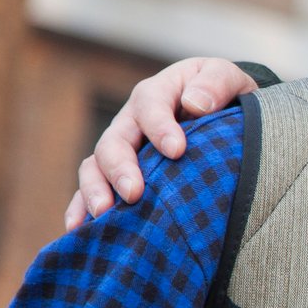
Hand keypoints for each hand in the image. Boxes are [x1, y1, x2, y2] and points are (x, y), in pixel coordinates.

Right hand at [63, 57, 258, 228]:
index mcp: (156, 94)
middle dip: (120, 168)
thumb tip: (194, 103)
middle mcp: (131, 122)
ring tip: (103, 214)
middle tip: (134, 193)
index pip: (150, 106)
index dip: (160, 127)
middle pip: (115, 142)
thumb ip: (217, 82)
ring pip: (95, 166)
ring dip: (95, 189)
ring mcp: (121, 149)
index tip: (177, 151)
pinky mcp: (117, 175)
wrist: (220, 113)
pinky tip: (79, 230)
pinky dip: (81, 208)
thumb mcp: (228, 78)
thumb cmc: (222, 94)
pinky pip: (93, 189)